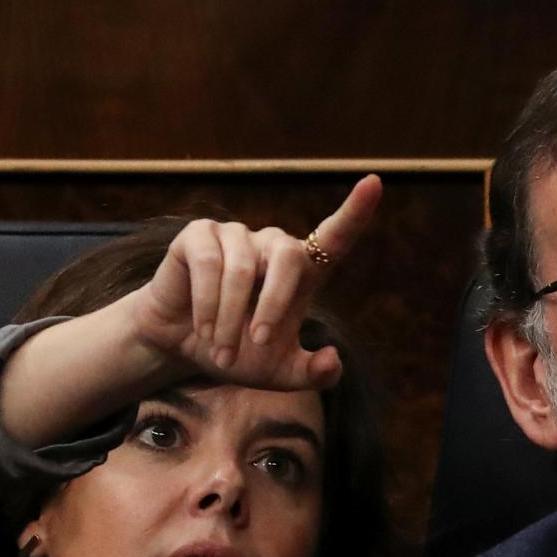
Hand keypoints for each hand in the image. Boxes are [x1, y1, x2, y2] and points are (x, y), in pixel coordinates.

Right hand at [127, 174, 381, 391]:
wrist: (182, 349)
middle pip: (288, 257)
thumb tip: (333, 359)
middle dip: (274, 306)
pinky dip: (207, 304)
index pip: (335, 237)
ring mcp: (236, 236)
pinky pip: (208, 264)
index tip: (374, 182)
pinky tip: (204, 329)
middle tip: (259, 343)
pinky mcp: (199, 235)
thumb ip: (312, 374)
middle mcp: (272, 246)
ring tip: (222, 352)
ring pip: (241, 271)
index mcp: (302, 272)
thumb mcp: (279, 373)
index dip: (355, 210)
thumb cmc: (238, 353)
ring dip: (231, 320)